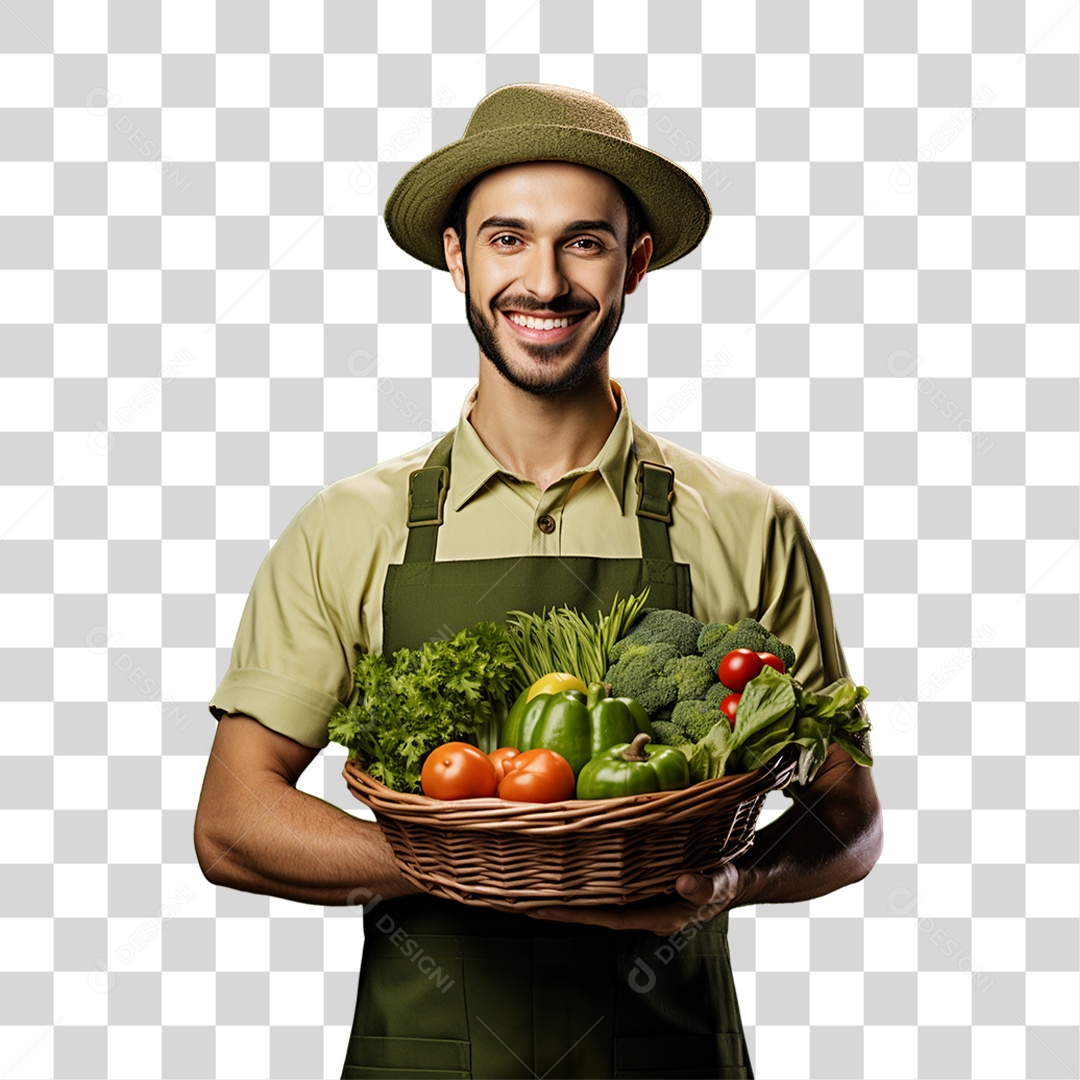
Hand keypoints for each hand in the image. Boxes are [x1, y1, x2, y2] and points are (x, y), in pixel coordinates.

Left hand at [525, 863, 740, 936]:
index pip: (605, 918)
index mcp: (655, 916)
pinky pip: (603, 887)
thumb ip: (703, 887)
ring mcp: (637, 900)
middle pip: (591, 912)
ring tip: (526, 886)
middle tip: (518, 899)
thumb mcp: (720, 882)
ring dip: (563, 894)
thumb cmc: (725, 881)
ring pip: (593, 901)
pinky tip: (561, 870)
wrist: (732, 878)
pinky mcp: (636, 886)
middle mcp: (639, 911)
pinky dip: (581, 881)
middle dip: (556, 907)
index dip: (573, 913)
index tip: (540, 908)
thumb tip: (683, 885)